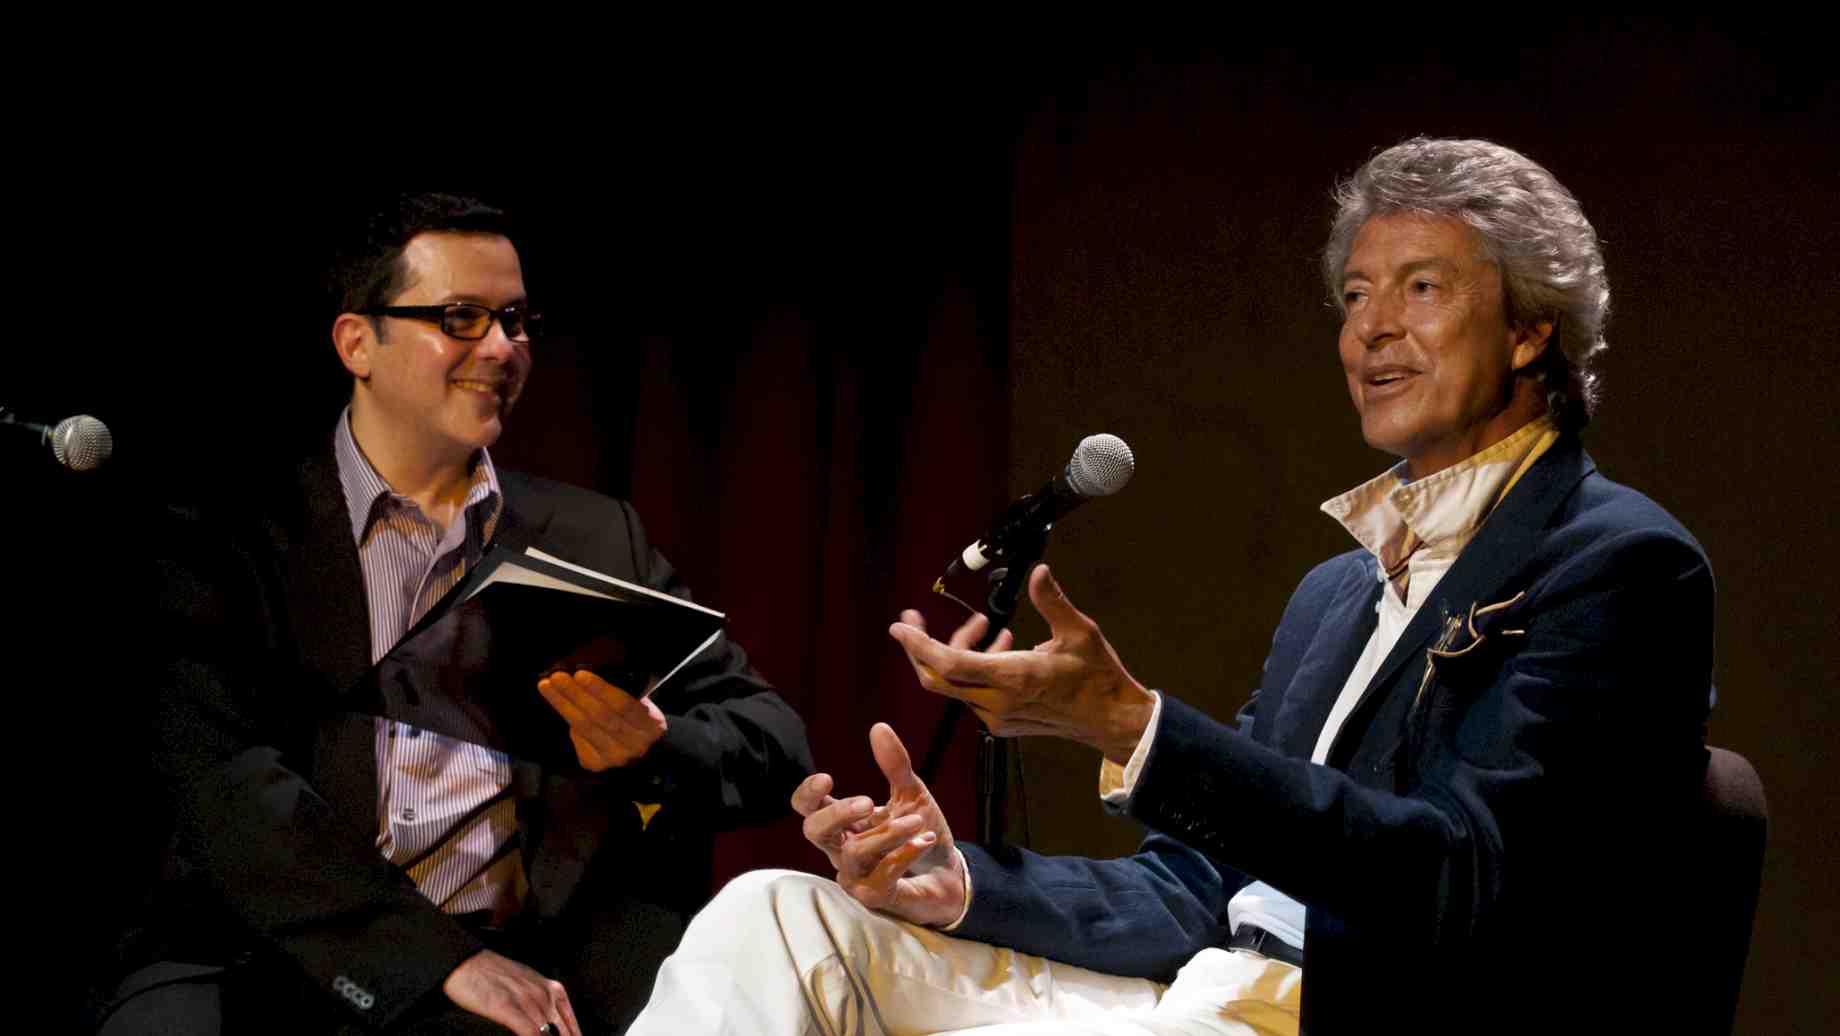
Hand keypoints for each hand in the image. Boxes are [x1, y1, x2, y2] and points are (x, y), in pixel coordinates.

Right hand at [442, 949, 580, 1035]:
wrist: (466, 963)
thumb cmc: (492, 973)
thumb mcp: (525, 983)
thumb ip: (539, 1001)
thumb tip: (546, 1021)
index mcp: (549, 988)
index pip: (570, 1020)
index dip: (575, 1034)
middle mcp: (543, 994)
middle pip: (562, 1030)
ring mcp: (527, 1001)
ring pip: (548, 1034)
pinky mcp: (509, 1008)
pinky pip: (529, 1032)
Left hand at [536, 669, 667, 770]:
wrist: (643, 756)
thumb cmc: (639, 721)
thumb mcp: (641, 705)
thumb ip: (622, 693)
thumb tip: (586, 675)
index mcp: (650, 725)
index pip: (622, 705)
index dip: (600, 690)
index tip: (580, 674)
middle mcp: (633, 745)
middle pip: (599, 717)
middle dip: (575, 694)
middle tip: (556, 677)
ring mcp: (613, 758)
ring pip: (584, 728)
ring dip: (563, 704)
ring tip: (547, 686)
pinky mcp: (596, 765)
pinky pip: (578, 739)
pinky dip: (569, 719)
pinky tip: (559, 703)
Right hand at [790, 723, 967, 927]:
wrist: (950, 875)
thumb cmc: (921, 834)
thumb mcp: (912, 795)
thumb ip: (895, 766)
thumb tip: (878, 726)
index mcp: (844, 823)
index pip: (808, 809)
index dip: (808, 795)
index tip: (826, 778)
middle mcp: (841, 849)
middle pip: (814, 832)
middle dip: (837, 814)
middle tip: (867, 801)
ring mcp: (854, 876)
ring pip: (853, 853)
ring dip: (887, 833)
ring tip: (917, 820)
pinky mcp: (874, 896)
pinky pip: (880, 876)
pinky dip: (904, 855)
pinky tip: (925, 840)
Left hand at [888, 564, 1156, 764]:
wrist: (1111, 720)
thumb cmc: (1098, 676)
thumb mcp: (1080, 632)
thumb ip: (1052, 602)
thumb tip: (1039, 572)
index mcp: (1014, 678)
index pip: (949, 664)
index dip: (919, 645)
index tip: (901, 625)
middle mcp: (998, 701)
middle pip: (938, 677)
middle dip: (920, 646)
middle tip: (913, 618)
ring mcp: (997, 716)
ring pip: (956, 682)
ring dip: (958, 651)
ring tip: (986, 625)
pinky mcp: (1002, 723)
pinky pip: (972, 693)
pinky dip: (974, 666)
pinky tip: (1002, 646)